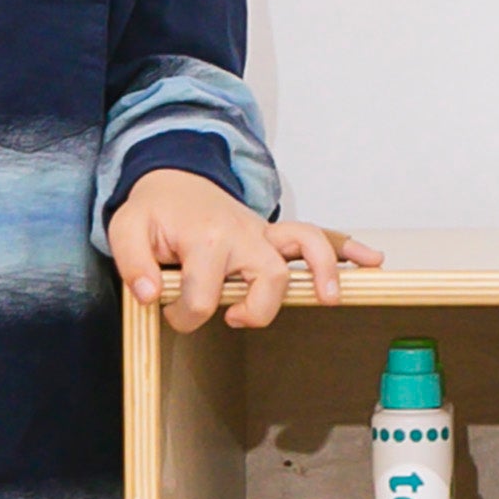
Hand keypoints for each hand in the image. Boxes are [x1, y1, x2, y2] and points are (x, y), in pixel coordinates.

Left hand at [107, 168, 375, 330]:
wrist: (176, 178)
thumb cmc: (156, 210)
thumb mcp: (127, 229)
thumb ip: (133, 263)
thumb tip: (151, 294)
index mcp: (207, 237)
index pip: (202, 297)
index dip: (183, 316)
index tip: (170, 312)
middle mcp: (244, 234)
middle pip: (268, 276)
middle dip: (257, 307)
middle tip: (236, 319)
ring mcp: (265, 234)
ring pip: (306, 248)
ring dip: (324, 272)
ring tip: (330, 297)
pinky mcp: (276, 236)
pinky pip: (321, 237)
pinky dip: (348, 249)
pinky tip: (371, 262)